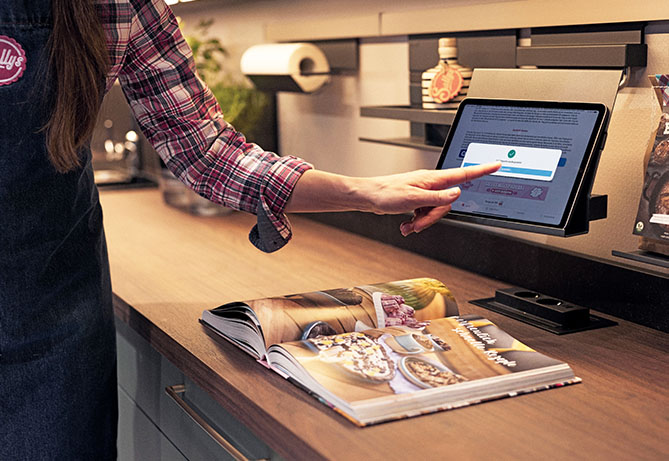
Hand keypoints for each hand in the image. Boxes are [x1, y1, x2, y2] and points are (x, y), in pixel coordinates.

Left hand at [360, 163, 501, 234]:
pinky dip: (416, 222)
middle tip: (417, 224)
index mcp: (432, 179)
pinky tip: (406, 225)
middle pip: (446, 203)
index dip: (481, 170)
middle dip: (433, 218)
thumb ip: (437, 198)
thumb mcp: (413, 199)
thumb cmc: (385, 194)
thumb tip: (457, 193)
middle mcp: (430, 184)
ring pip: (435, 211)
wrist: (367, 196)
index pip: (462, 174)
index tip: (496, 164)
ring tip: (408, 225)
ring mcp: (423, 192)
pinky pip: (424, 213)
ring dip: (422, 222)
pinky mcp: (416, 200)